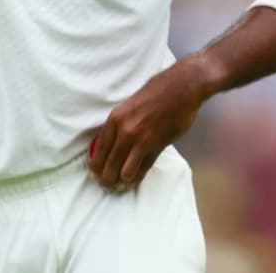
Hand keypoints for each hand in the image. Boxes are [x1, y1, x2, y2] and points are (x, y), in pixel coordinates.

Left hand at [88, 57, 208, 189]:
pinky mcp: (155, 145)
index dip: (96, 165)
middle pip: (109, 163)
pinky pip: (142, 168)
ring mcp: (139, 139)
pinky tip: (136, 179)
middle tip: (106, 186)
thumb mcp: (130, 107)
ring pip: (124, 171)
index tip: (95, 174)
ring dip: (122, 180)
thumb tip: (114, 144)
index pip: (99, 149)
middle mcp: (123, 130)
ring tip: (122, 185)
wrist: (180, 88)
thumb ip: (121, 125)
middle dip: (106, 178)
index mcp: (114, 118)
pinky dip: (138, 176)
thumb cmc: (157, 94)